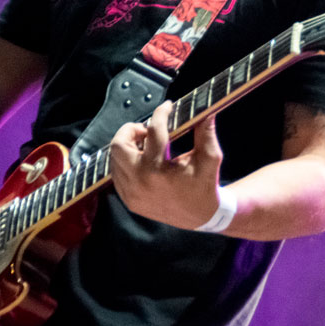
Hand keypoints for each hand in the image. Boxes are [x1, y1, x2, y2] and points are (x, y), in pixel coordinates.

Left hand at [110, 101, 224, 230]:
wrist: (200, 218)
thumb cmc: (205, 184)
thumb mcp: (210, 158)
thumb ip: (206, 132)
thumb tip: (206, 109)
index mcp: (159, 170)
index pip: (154, 131)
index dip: (161, 113)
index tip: (168, 106)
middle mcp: (140, 182)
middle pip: (119, 144)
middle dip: (131, 130)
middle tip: (147, 131)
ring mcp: (131, 193)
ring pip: (114, 158)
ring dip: (128, 145)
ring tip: (146, 145)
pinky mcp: (128, 200)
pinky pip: (116, 173)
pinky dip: (126, 162)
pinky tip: (142, 160)